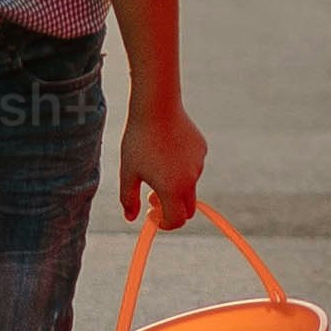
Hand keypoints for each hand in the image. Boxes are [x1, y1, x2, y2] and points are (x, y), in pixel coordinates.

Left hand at [119, 100, 207, 225]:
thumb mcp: (128, 172)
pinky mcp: (202, 149)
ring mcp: (198, 164)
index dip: (164, 223)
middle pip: (188, 208)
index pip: (176, 220)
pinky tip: (167, 148)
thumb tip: (130, 217)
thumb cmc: (138, 141)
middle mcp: (190, 180)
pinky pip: (193, 165)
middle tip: (152, 195)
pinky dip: (182, 166)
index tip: (152, 214)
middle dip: (172, 208)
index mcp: (172, 189)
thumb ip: (128, 198)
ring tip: (155, 162)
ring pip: (189, 184)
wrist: (156, 107)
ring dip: (175, 184)